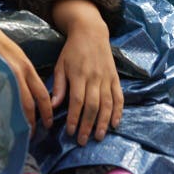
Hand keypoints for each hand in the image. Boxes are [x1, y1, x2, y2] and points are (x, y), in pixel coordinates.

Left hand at [51, 0, 122, 145]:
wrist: (91, 32)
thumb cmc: (72, 50)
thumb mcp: (60, 65)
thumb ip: (59, 86)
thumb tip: (54, 106)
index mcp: (78, 74)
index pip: (77, 101)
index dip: (74, 117)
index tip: (70, 131)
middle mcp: (94, 77)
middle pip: (93, 106)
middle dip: (88, 125)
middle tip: (83, 141)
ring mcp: (107, 78)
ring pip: (107, 104)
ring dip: (103, 122)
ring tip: (98, 137)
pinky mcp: (115, 78)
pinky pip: (119, 97)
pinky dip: (118, 111)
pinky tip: (115, 124)